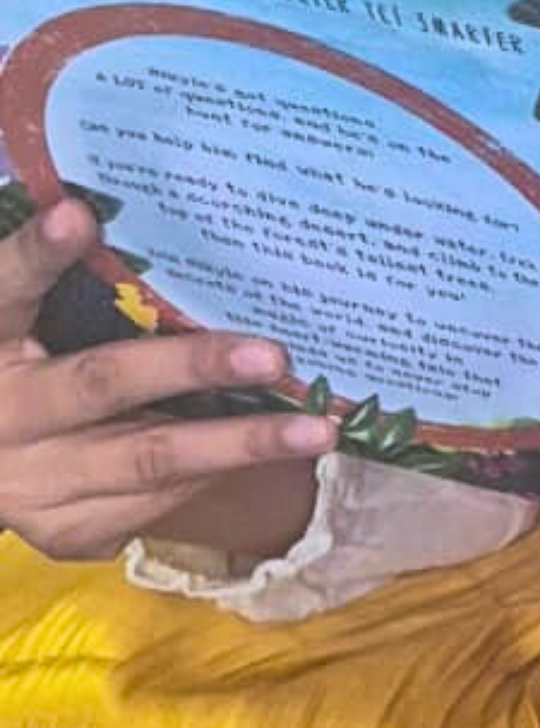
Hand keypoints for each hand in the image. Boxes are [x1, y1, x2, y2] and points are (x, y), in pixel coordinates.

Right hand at [0, 198, 334, 560]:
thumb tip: (142, 206)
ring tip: (316, 428)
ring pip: (147, 460)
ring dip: (239, 443)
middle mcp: (6, 414)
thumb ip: (83, 276)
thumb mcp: (41, 317)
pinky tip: (277, 451)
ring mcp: (32, 482)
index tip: (78, 215)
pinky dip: (217, 472)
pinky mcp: (63, 527)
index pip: (8, 289)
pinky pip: (154, 500)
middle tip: (274, 354)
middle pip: (102, 384)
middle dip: (193, 367)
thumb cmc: (36, 360)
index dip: (40, 254)